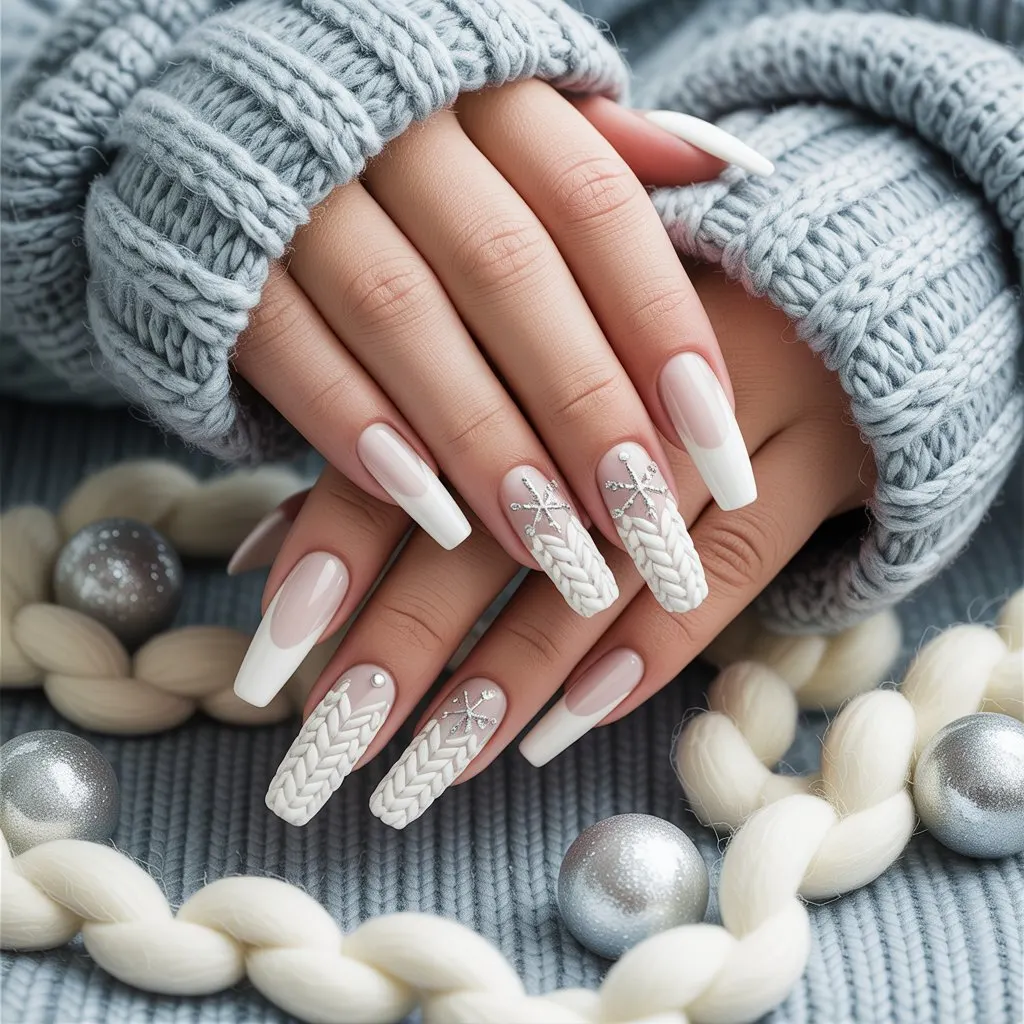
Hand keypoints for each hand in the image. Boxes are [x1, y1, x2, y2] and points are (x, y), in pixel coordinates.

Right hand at [231, 80, 770, 644]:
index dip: (659, 325)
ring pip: (402, 318)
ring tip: (550, 544)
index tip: (717, 441)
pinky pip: (290, 348)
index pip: (595, 208)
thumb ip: (606, 154)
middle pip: (509, 273)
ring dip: (482, 441)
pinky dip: (357, 430)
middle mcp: (398, 131)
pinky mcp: (221, 264)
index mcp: (487, 96)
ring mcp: (298, 192)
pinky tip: (426, 512)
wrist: (227, 117)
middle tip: (642, 520)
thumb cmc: (409, 143)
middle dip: (582, 406)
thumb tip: (728, 171)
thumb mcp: (510, 126)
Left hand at [261, 264, 873, 826]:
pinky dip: (647, 652)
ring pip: (609, 558)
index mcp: (538, 294)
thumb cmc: (643, 318)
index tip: (276, 656)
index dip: (341, 549)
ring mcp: (740, 396)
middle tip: (334, 743)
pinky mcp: (826, 451)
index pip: (420, 432)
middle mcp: (632, 349)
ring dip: (514, 671)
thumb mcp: (531, 341)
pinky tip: (565, 729)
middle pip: (499, 512)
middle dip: (410, 638)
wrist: (845, 275)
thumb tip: (264, 546)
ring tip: (432, 763)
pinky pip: (731, 571)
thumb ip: (403, 435)